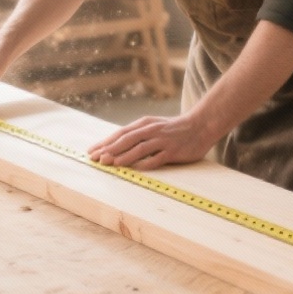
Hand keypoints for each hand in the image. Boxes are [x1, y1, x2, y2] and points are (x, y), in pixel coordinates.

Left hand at [87, 112, 215, 169]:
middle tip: (96, 159)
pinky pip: (157, 158)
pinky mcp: (172, 151)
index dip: (105, 143)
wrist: (200, 125)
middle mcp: (151, 130)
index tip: (92, 152)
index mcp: (144, 124)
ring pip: (139, 148)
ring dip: (124, 156)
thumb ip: (137, 134)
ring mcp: (162, 140)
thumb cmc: (174, 129)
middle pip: (126, 140)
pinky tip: (136, 170)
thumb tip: (116, 145)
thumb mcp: (153, 126)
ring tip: (112, 163)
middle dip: (110, 150)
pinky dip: (146, 164)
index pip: (120, 133)